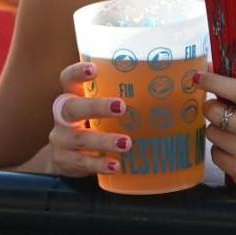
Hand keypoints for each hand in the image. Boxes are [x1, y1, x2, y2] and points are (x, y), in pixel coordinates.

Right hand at [44, 61, 129, 177]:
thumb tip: (173, 87)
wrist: (66, 158)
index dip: (77, 73)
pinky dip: (99, 164)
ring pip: (80, 138)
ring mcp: (62, 140)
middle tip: (121, 106)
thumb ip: (122, 97)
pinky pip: (83, 163)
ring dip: (104, 140)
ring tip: (126, 143)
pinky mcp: (66, 162)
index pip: (68, 79)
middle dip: (96, 106)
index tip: (94, 69)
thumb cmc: (93, 124)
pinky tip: (116, 165)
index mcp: (72, 97)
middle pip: (72, 108)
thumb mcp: (100, 109)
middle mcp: (63, 117)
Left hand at [197, 71, 235, 187]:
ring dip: (217, 130)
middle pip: (217, 113)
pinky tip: (235, 151)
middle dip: (212, 108)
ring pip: (212, 133)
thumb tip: (210, 76)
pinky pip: (215, 154)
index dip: (215, 82)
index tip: (199, 77)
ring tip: (234, 134)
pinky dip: (221, 150)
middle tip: (219, 110)